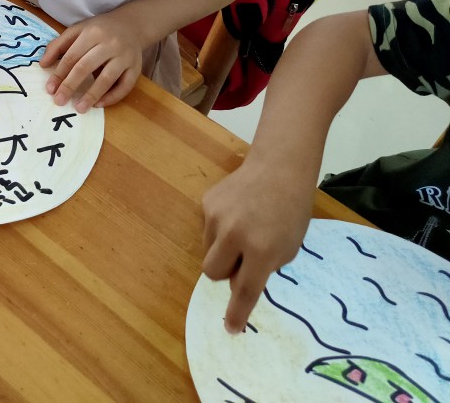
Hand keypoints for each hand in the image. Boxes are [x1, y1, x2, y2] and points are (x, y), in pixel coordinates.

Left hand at [39, 11, 141, 111]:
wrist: (132, 25)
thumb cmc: (99, 30)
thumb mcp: (78, 30)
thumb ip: (58, 45)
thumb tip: (43, 65)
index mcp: (92, 33)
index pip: (72, 56)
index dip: (59, 74)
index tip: (50, 89)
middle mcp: (110, 44)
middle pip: (86, 67)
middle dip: (70, 85)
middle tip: (59, 101)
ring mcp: (125, 56)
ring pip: (107, 79)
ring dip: (91, 95)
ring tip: (79, 108)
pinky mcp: (136, 68)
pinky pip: (125, 86)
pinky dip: (112, 97)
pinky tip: (99, 104)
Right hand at [201, 159, 314, 332]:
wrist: (279, 168)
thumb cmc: (292, 211)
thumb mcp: (288, 247)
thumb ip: (264, 266)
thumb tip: (238, 279)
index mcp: (262, 250)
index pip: (244, 290)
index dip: (236, 313)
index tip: (230, 329)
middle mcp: (235, 235)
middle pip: (213, 272)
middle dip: (225, 272)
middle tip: (243, 261)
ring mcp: (216, 218)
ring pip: (209, 250)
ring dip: (223, 250)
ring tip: (243, 229)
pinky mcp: (206, 204)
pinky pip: (208, 229)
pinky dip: (220, 229)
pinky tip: (237, 213)